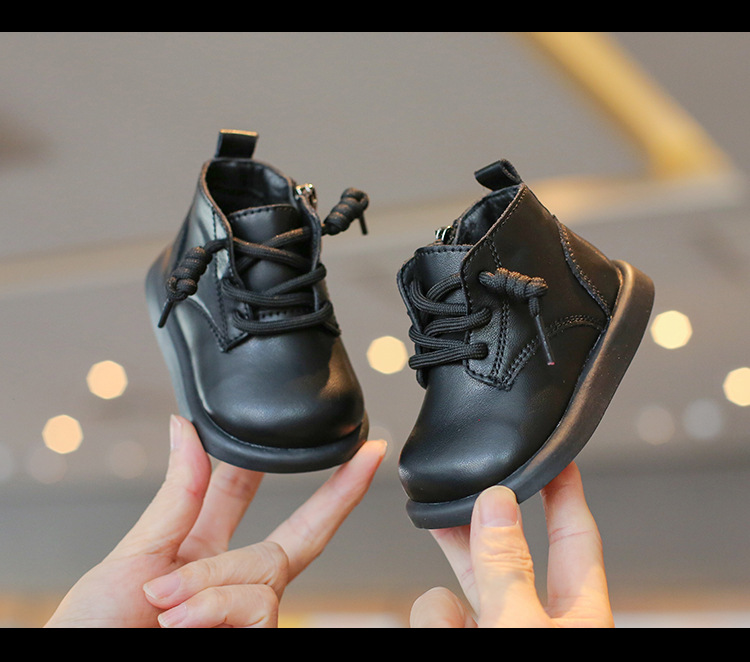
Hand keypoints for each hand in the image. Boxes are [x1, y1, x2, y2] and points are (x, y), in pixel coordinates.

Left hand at [45, 415, 385, 627]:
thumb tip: (186, 430)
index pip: (241, 497)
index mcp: (194, 555)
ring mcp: (243, 617)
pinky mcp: (257, 635)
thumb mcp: (133, 560)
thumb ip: (178, 497)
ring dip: (213, 579)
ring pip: (264, 569)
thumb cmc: (93, 635)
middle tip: (367, 457)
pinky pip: (259, 603)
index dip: (268, 466)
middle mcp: (227, 586)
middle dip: (336, 496)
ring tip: (164, 602)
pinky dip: (218, 603)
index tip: (295, 435)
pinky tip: (183, 617)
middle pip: (296, 536)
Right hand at [410, 463, 613, 627]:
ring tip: (449, 626)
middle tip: (465, 489)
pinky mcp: (461, 641)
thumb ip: (506, 568)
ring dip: (443, 607)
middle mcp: (537, 623)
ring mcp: (497, 633)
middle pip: (506, 554)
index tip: (555, 455)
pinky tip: (440, 634)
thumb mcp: (521, 627)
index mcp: (579, 616)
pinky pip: (434, 616)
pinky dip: (432, 625)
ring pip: (456, 589)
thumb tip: (496, 504)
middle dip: (478, 524)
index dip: (565, 491)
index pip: (576, 537)